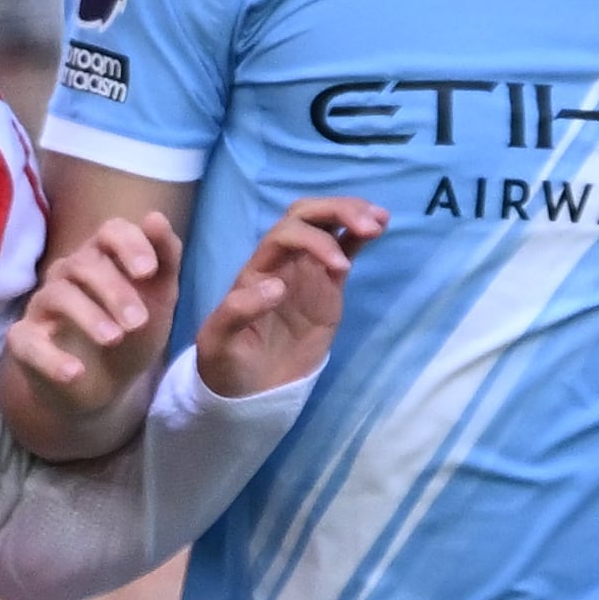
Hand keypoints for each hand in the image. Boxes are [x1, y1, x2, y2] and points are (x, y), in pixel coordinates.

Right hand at [4, 205, 186, 447]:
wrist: (105, 388)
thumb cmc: (132, 334)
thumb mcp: (160, 300)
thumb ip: (165, 260)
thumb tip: (155, 217)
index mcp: (103, 257)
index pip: (110, 231)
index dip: (129, 244)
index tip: (149, 271)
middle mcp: (68, 274)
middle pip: (84, 264)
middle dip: (114, 290)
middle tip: (139, 321)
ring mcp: (43, 306)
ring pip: (58, 295)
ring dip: (88, 316)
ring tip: (114, 340)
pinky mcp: (24, 341)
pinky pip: (28, 342)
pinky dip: (51, 358)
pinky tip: (75, 373)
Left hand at [193, 196, 383, 395]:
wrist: (248, 389)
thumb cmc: (227, 364)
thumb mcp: (218, 343)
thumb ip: (237, 312)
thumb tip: (278, 285)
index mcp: (257, 268)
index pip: (286, 234)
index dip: (314, 240)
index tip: (340, 268)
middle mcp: (281, 261)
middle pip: (307, 216)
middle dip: (338, 210)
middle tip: (369, 223)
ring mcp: (305, 270)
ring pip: (327, 225)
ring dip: (352, 214)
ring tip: (380, 220)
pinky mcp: (327, 285)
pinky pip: (343, 249)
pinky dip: (358, 235)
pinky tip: (379, 227)